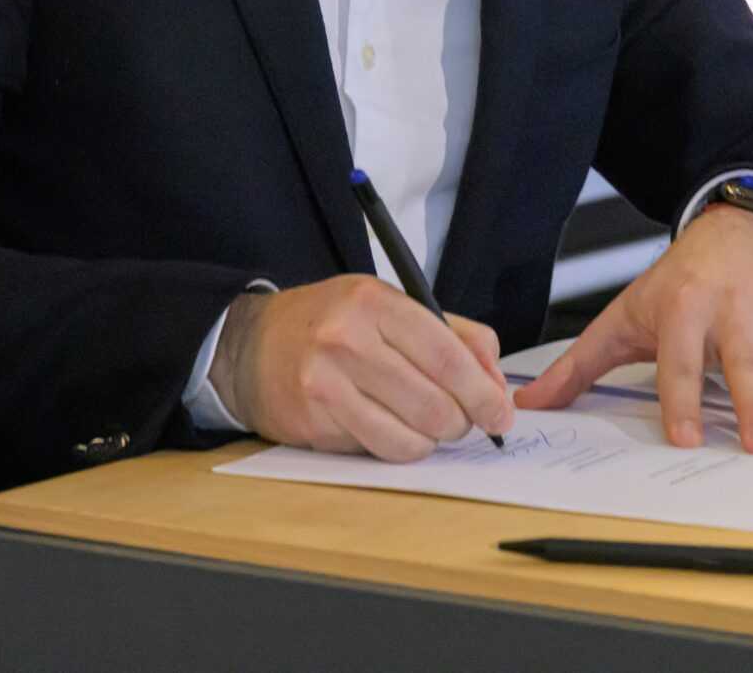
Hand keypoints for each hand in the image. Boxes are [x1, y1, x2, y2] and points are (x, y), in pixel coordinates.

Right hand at [210, 276, 512, 460]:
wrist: (252, 346)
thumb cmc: (331, 324)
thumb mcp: (390, 307)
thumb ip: (452, 335)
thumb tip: (496, 382)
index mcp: (374, 302)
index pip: (447, 356)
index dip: (483, 393)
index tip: (501, 413)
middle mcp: (346, 339)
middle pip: (433, 404)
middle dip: (461, 423)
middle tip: (462, 421)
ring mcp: (325, 384)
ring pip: (409, 438)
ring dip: (431, 441)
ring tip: (426, 426)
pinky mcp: (313, 422)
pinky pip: (378, 450)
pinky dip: (397, 447)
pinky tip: (390, 428)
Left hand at [514, 203, 752, 453]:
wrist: (736, 227)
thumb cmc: (676, 284)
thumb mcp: (625, 314)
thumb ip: (581, 364)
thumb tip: (531, 404)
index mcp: (682, 307)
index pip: (678, 358)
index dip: (679, 398)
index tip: (683, 438)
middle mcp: (732, 305)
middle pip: (743, 359)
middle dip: (752, 402)